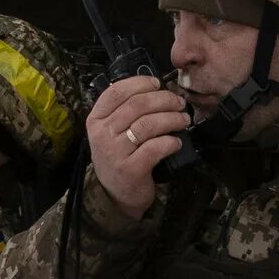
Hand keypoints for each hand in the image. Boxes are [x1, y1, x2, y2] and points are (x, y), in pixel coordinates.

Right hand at [86, 74, 195, 216]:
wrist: (115, 196)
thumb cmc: (119, 158)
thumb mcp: (111, 133)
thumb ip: (124, 111)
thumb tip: (156, 89)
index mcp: (95, 120)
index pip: (116, 91)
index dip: (140, 83)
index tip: (158, 84)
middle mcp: (102, 134)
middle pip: (137, 105)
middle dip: (164, 100)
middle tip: (179, 103)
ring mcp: (114, 152)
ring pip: (148, 124)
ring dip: (172, 119)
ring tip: (183, 120)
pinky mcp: (130, 169)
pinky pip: (155, 147)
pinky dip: (170, 142)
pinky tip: (177, 142)